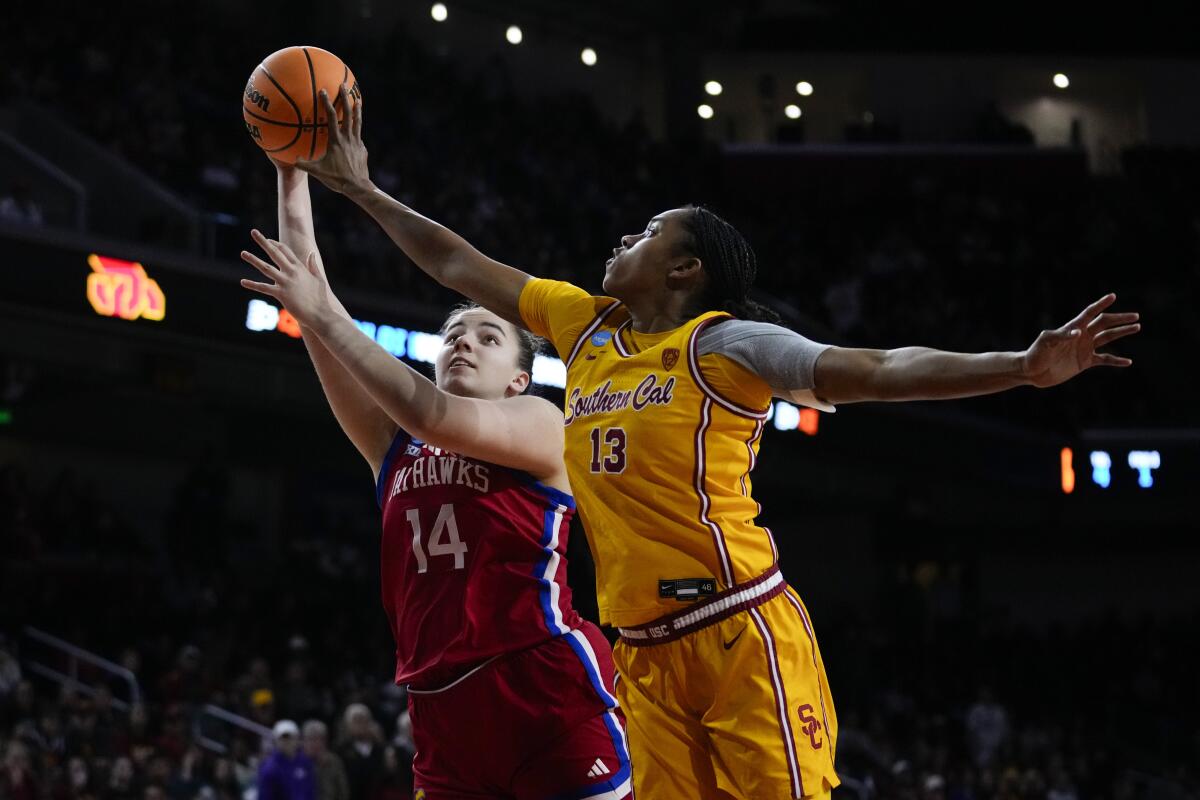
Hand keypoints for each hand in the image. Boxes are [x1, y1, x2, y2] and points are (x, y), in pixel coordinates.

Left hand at [240, 229, 333, 328]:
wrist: (320, 313)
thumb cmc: (320, 298)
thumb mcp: (319, 279)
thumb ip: (313, 265)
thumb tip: (311, 253)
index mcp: (300, 267)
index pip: (285, 250)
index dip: (275, 244)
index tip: (267, 240)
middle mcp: (291, 272)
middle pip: (274, 253)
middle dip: (263, 242)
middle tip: (254, 232)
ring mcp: (285, 282)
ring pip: (265, 268)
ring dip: (253, 260)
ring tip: (243, 253)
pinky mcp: (281, 294)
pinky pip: (263, 288)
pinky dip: (252, 285)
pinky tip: (243, 281)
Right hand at [295, 84, 371, 197]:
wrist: (357, 187)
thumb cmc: (336, 179)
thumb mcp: (317, 172)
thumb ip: (304, 164)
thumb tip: (292, 159)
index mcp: (336, 140)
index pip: (331, 117)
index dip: (327, 103)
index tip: (324, 91)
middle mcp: (348, 138)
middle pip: (348, 114)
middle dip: (345, 98)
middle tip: (343, 86)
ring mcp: (357, 143)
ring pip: (357, 122)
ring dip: (357, 109)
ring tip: (357, 99)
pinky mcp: (362, 149)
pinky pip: (358, 136)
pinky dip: (357, 129)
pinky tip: (355, 130)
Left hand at [1022, 293, 1139, 387]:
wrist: (1032, 372)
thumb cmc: (1035, 353)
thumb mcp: (1046, 342)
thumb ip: (1061, 336)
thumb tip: (1078, 332)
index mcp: (1072, 328)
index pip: (1089, 313)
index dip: (1100, 304)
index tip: (1113, 296)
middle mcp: (1081, 336)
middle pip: (1104, 323)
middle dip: (1120, 319)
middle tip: (1135, 316)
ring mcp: (1084, 348)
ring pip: (1108, 338)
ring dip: (1122, 332)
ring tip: (1137, 327)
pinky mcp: (1085, 362)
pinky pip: (1105, 359)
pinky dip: (1116, 360)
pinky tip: (1128, 362)